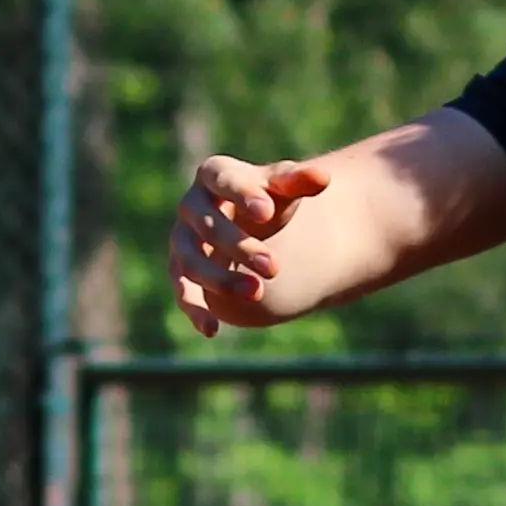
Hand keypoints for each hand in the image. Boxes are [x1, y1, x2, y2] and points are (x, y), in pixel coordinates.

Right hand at [168, 154, 326, 337]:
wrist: (254, 228)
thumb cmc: (269, 202)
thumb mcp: (285, 190)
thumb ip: (300, 181)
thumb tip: (324, 177)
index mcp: (214, 174)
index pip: (223, 180)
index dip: (242, 195)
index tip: (267, 213)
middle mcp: (191, 205)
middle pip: (208, 226)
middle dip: (240, 247)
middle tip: (274, 267)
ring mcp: (183, 239)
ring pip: (191, 261)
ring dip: (221, 280)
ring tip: (258, 293)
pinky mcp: (181, 271)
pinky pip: (183, 291)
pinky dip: (195, 310)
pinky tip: (212, 330)